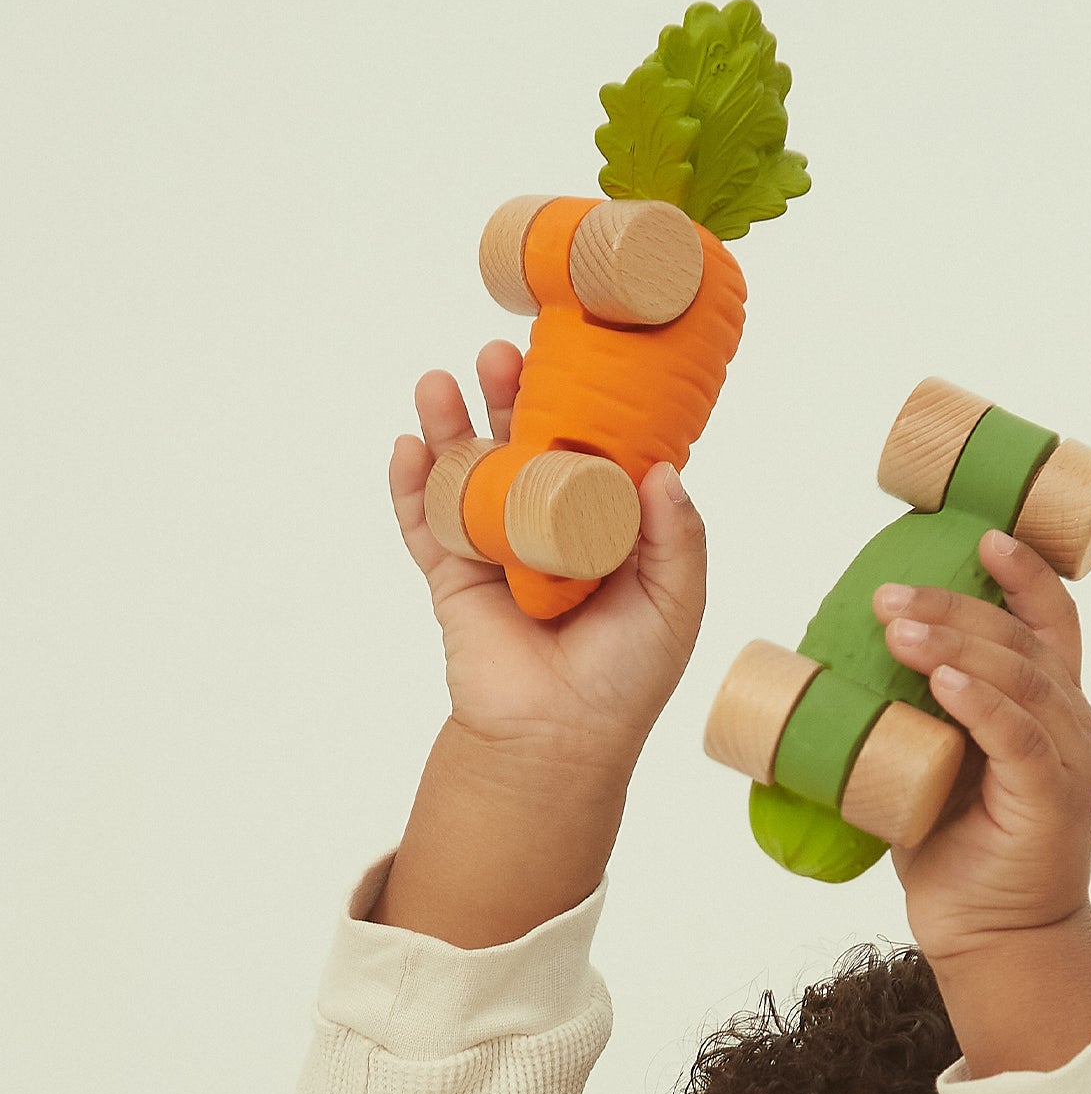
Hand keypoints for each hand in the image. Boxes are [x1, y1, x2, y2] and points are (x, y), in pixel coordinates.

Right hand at [390, 339, 708, 779]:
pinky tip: (409, 446)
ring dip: (451, 427)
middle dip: (507, 399)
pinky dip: (413, 487)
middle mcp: (550, 532)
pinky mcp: (454, 580)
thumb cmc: (627, 677)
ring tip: (440, 383)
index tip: (574, 357)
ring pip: (468, 476)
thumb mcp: (676, 603)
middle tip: (501, 355)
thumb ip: (679, 539)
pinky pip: (427, 526)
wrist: (560, 737)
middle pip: (521, 449)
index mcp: (607, 531)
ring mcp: (497, 552)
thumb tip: (664, 469)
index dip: (580, 406)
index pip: (590, 452)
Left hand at [873, 532, 1090, 960]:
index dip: (1023, 574)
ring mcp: (1067, 760)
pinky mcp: (1051, 799)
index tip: (982, 536)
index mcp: (1048, 707)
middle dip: (955, 606)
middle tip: (887, 595)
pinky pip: (1020, 738)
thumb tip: (832, 672)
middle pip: (1021, 639)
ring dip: (958, 645)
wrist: (991, 936)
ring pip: (1020, 679)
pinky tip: (945, 684)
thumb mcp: (934, 765)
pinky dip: (983, 704)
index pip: (1050, 622)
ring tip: (899, 628)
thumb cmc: (957, 852)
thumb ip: (913, 717)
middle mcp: (1069, 723)